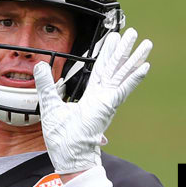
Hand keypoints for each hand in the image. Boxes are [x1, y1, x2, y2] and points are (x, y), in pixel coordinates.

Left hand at [34, 28, 151, 174]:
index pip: (101, 69)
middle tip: (133, 32)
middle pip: (116, 66)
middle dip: (124, 49)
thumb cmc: (62, 137)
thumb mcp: (50, 104)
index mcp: (92, 96)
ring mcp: (108, 100)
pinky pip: (123, 89)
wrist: (68, 154)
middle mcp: (103, 96)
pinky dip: (133, 78)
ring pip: (123, 73)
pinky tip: (144, 66)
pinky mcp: (109, 106)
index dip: (107, 53)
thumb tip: (40, 66)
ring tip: (146, 42)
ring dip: (134, 57)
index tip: (113, 38)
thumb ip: (45, 84)